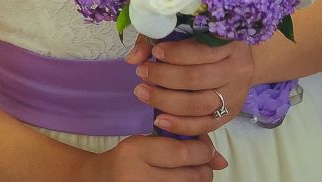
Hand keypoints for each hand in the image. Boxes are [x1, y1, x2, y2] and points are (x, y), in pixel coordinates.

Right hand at [75, 133, 226, 180]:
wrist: (99, 180)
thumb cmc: (126, 159)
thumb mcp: (146, 143)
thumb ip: (181, 145)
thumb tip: (221, 161)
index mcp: (136, 151)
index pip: (184, 152)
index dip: (203, 151)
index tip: (204, 150)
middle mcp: (137, 175)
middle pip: (192, 175)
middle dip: (203, 169)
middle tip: (198, 165)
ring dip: (197, 180)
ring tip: (187, 174)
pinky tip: (179, 181)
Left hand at [127, 36, 255, 137]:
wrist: (242, 62)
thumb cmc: (208, 43)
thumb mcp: (188, 32)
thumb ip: (159, 39)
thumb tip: (133, 58)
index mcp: (230, 44)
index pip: (201, 50)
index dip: (175, 53)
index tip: (154, 52)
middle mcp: (236, 71)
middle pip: (197, 79)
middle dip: (164, 77)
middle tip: (141, 73)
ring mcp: (233, 97)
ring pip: (199, 104)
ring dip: (166, 101)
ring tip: (143, 92)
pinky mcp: (229, 116)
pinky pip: (203, 126)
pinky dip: (179, 124)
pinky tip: (159, 119)